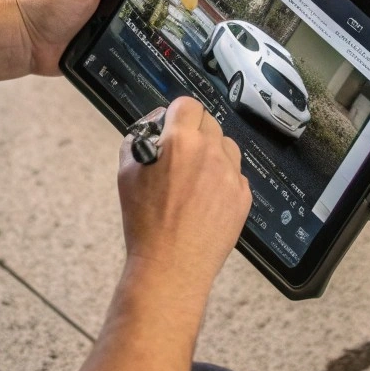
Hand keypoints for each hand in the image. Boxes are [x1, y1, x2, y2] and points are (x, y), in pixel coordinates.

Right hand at [117, 96, 251, 299]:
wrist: (170, 266)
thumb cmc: (145, 223)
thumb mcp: (126, 173)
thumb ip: (138, 137)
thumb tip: (154, 123)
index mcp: (180, 141)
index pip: (187, 105)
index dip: (176, 115)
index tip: (172, 127)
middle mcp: (210, 152)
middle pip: (209, 122)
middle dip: (193, 133)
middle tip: (179, 156)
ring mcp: (231, 174)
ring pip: (226, 146)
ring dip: (212, 153)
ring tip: (194, 178)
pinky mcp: (243, 196)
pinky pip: (236, 175)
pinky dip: (223, 180)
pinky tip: (205, 199)